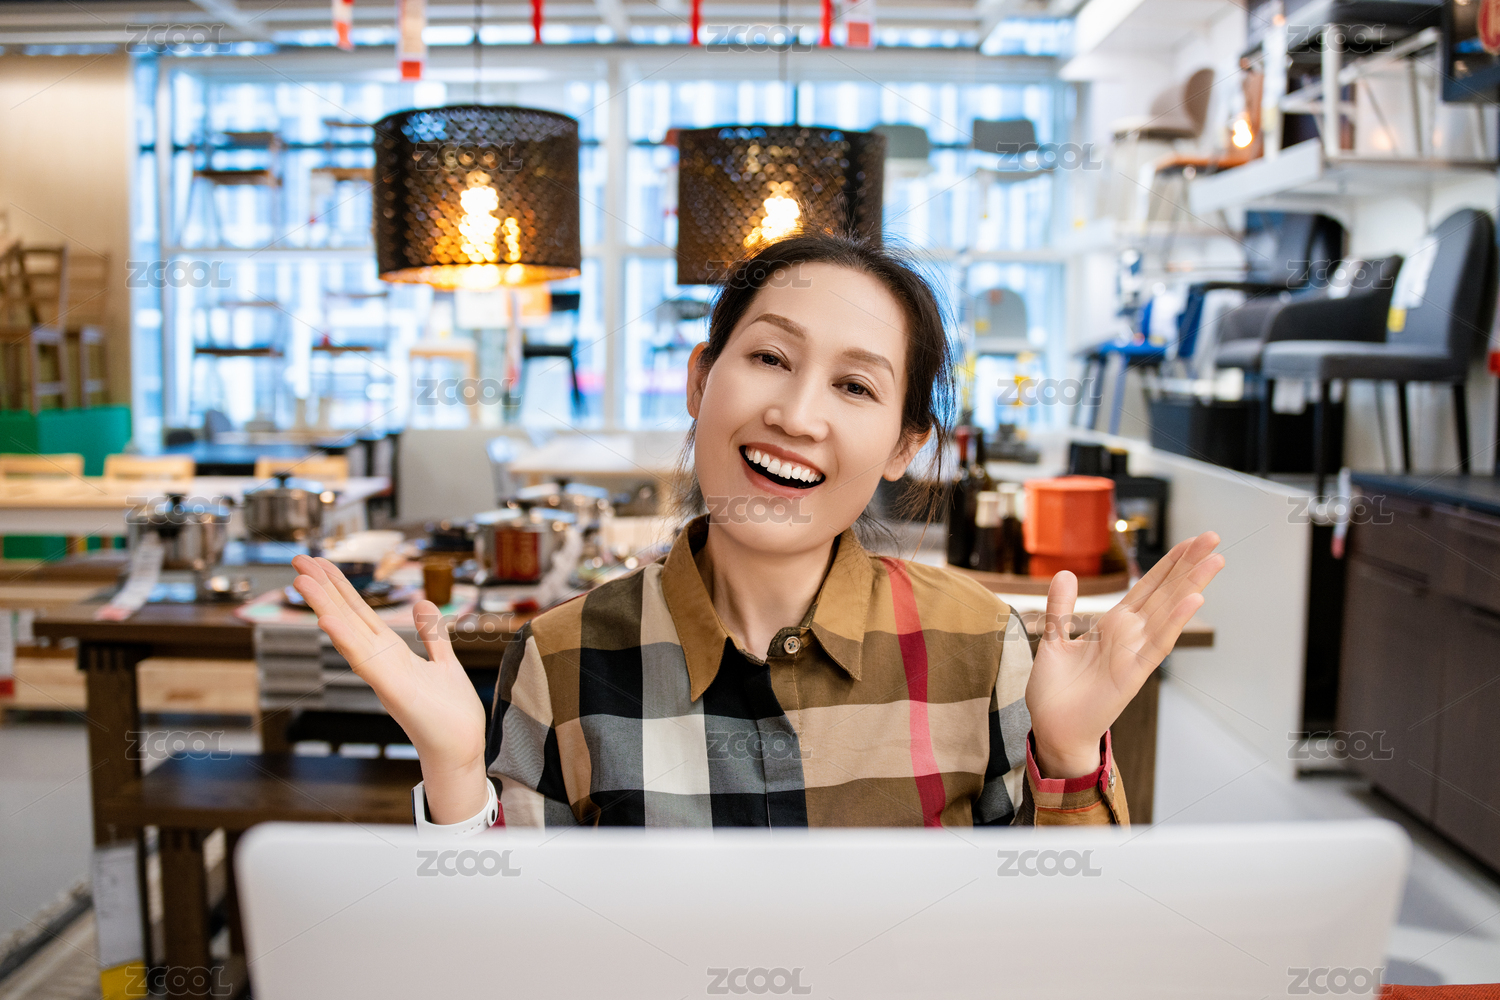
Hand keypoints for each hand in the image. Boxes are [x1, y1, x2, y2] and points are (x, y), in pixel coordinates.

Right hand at [291, 555, 488, 821]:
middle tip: (299, 559)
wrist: (461, 749)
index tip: (320, 564)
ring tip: (302, 580)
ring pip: (348, 635)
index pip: (360, 614)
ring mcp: (382, 676)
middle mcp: (381, 662)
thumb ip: (431, 635)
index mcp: (391, 654)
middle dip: (324, 589)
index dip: (340, 588)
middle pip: (348, 618)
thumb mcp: (444, 662)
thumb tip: (423, 603)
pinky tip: (327, 620)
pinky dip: (345, 640)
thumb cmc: (450, 714)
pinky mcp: (392, 691)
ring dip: (325, 607)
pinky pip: (364, 662)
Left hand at [1025, 532, 1224, 779]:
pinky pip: (1158, 645)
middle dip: (1188, 565)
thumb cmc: (1056, 691)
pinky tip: (1194, 601)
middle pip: (1165, 593)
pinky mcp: (1133, 675)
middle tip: (1214, 536)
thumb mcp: (1053, 639)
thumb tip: (1067, 572)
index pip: (1147, 587)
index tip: (1191, 541)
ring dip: (1191, 586)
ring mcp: (1134, 654)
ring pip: (1168, 613)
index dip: (1168, 564)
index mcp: (1114, 626)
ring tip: (1215, 560)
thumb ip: (1060, 608)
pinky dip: (1175, 622)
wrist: (1053, 729)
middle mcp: (1130, 636)